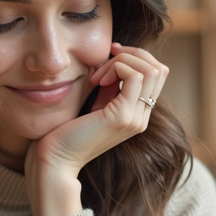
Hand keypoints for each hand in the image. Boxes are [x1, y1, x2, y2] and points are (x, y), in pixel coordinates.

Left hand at [25, 42, 168, 215]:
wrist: (56, 161)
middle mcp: (142, 118)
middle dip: (133, 54)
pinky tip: (97, 80)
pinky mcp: (122, 117)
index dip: (136, 57)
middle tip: (106, 57)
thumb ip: (110, 86)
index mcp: (137, 115)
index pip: (157, 75)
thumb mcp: (96, 103)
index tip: (110, 56)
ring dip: (123, 61)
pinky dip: (116, 68)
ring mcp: (135, 118)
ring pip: (152, 69)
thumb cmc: (67, 133)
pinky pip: (135, 76)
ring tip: (98, 74)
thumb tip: (117, 62)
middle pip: (160, 69)